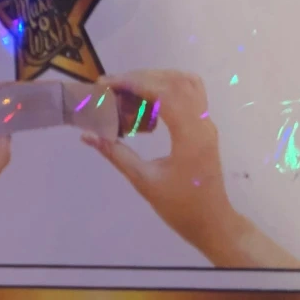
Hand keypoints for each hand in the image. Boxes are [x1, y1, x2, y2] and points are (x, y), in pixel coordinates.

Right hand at [82, 70, 299, 268]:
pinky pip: (190, 94)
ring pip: (186, 83)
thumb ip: (115, 153)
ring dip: (156, 79)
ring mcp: (206, 123)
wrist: (211, 221)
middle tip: (111, 87)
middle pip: (174, 82)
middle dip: (140, 78)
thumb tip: (87, 135)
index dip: (134, 82)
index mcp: (190, 135)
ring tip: (128, 90)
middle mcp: (202, 123)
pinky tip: (147, 101)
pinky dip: (167, 88)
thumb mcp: (143, 181)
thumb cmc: (179, 206)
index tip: (107, 83)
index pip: (165, 92)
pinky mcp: (204, 126)